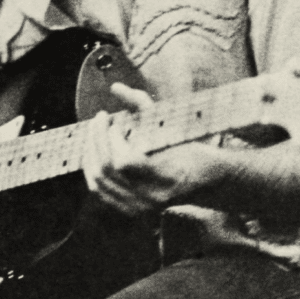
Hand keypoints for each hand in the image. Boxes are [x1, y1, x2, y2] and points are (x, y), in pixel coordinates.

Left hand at [83, 84, 221, 214]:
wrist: (207, 181)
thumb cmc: (191, 146)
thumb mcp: (173, 123)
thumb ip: (142, 103)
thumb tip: (114, 87)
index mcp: (166, 176)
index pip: (125, 162)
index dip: (113, 138)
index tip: (114, 120)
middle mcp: (151, 197)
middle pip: (107, 170)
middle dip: (97, 138)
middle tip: (99, 118)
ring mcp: (140, 208)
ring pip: (98, 182)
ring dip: (91, 152)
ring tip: (95, 132)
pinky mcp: (131, 211)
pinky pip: (100, 192)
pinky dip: (93, 170)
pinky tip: (95, 152)